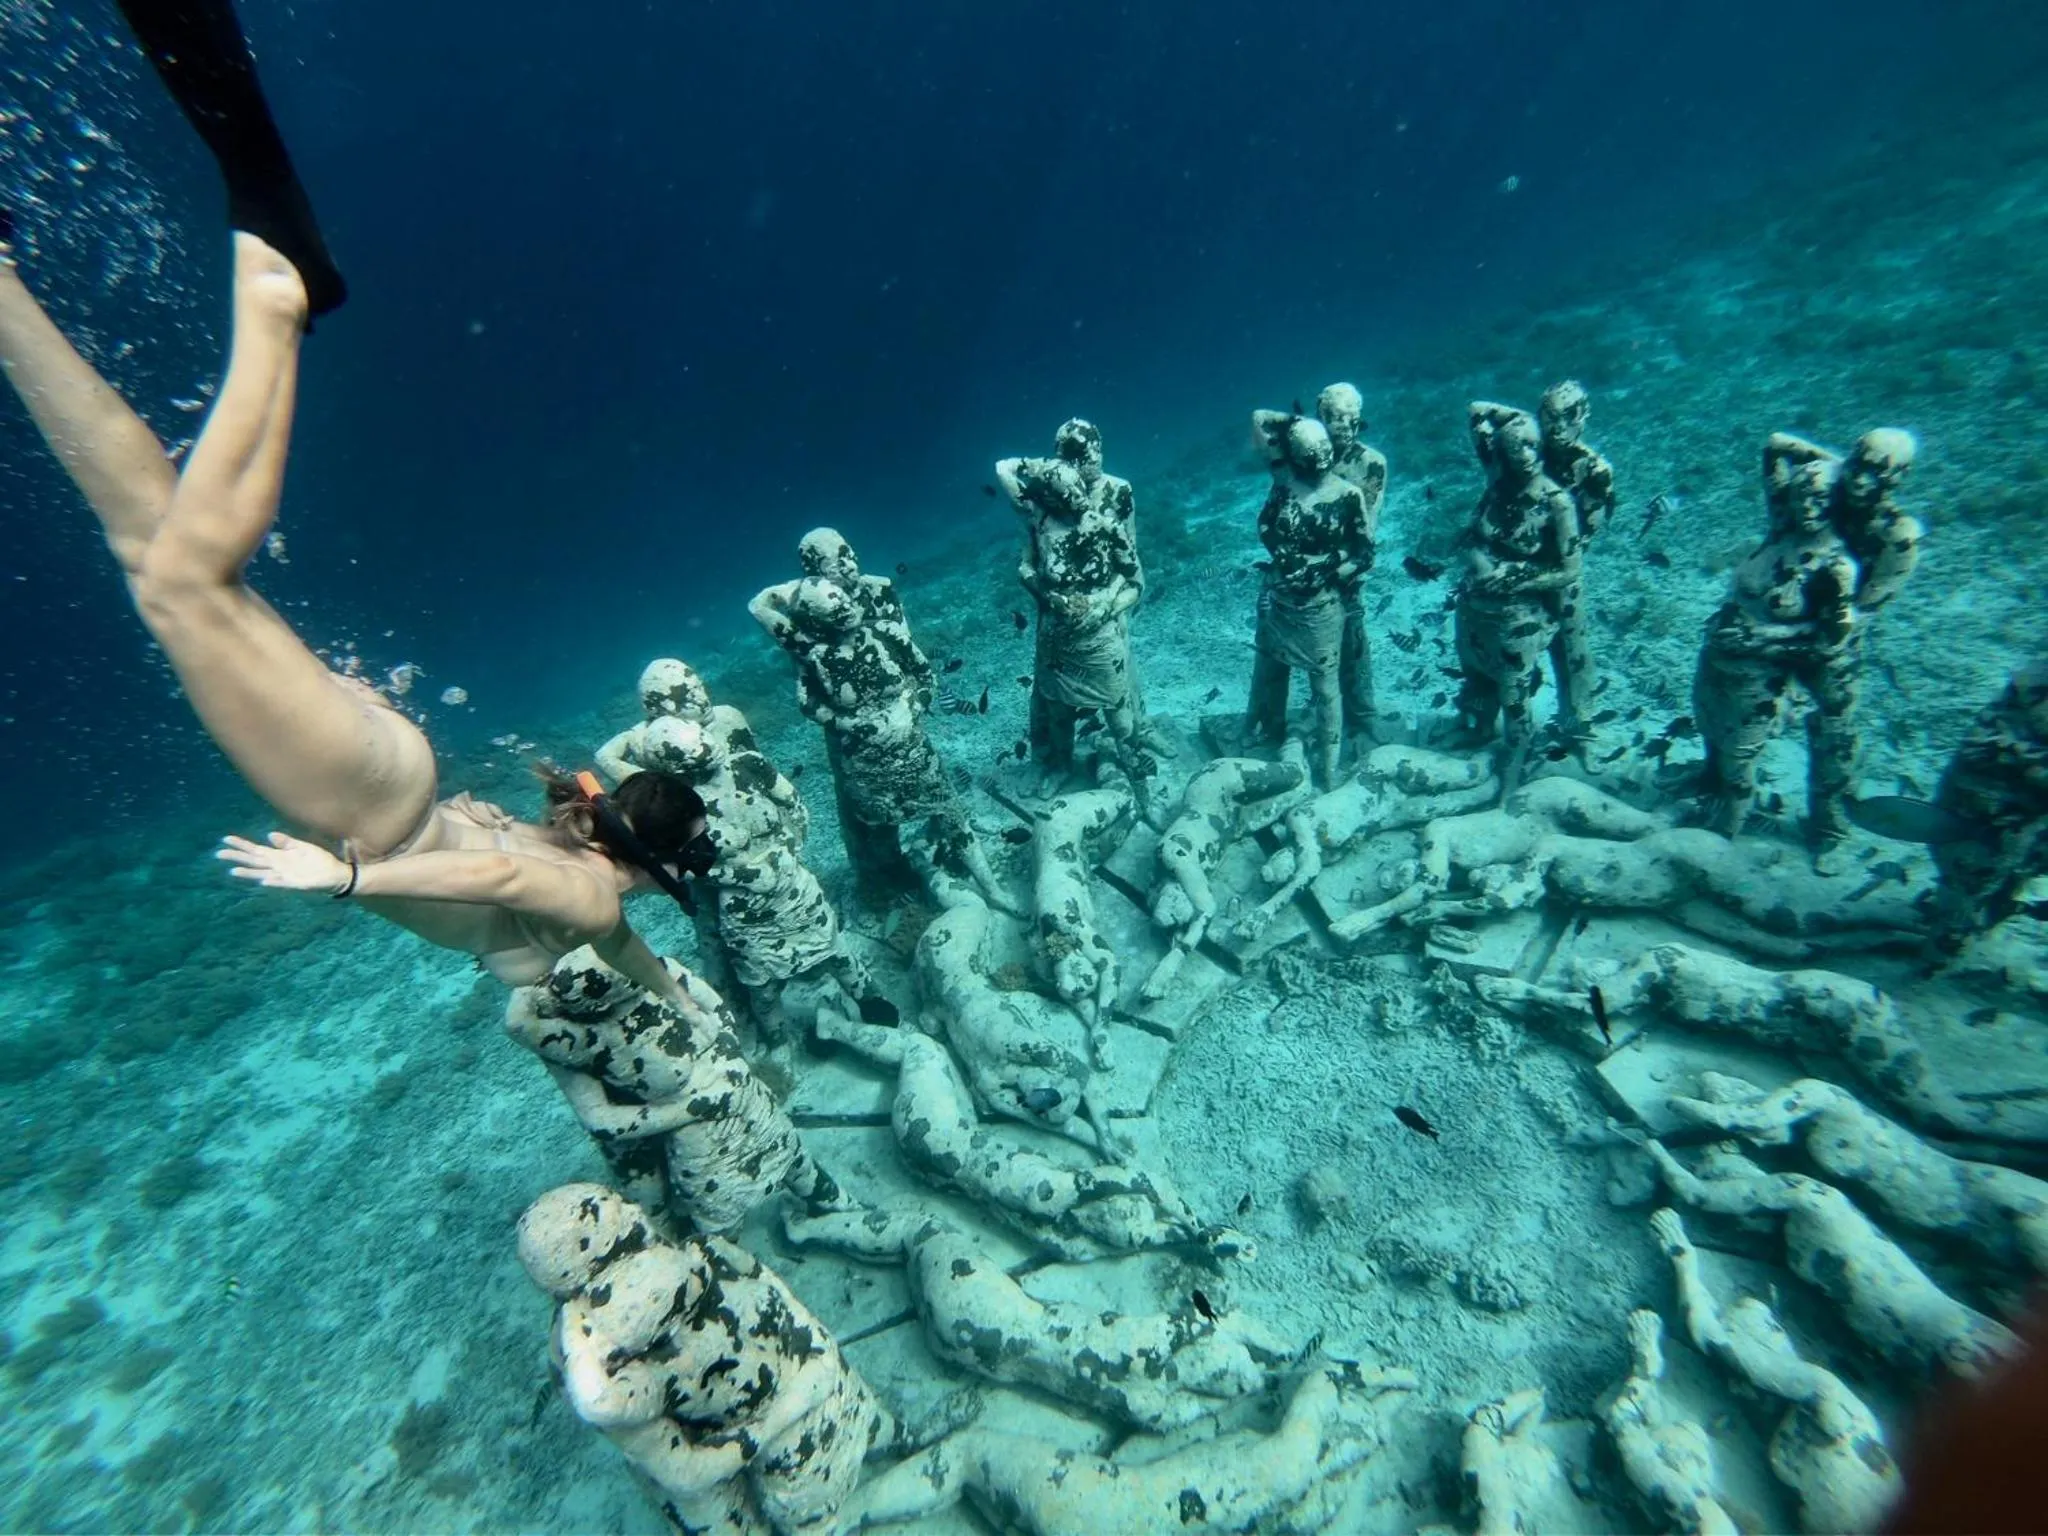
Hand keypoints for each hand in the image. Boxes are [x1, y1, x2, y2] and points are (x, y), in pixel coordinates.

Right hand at [217, 831, 351, 892]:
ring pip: (262, 874)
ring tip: (233, 871)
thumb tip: (269, 835)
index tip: (225, 839)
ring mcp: (285, 876)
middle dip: (237, 857)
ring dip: (249, 873)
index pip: (255, 850)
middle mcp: (278, 867)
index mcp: (278, 856)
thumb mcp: (301, 847)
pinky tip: (263, 881)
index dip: (241, 845)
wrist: (335, 873)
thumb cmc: (318, 860)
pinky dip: (273, 882)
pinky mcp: (296, 884)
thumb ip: (286, 842)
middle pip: (253, 861)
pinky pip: (282, 883)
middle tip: (218, 854)